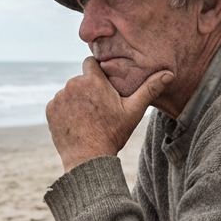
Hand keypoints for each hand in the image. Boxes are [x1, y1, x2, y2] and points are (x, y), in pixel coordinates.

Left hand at [46, 57, 172, 172]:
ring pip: (69, 92)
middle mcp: (73, 84)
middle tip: (98, 109)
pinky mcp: (50, 109)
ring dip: (76, 101)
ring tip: (87, 119)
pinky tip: (76, 124)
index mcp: (93, 80)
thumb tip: (169, 73)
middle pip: (80, 80)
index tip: (102, 85)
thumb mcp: (134, 112)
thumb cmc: (113, 134)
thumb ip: (150, 89)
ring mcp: (60, 97)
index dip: (97, 72)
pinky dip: (65, 112)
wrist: (88, 158)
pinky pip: (58, 105)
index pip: (91, 62)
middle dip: (87, 90)